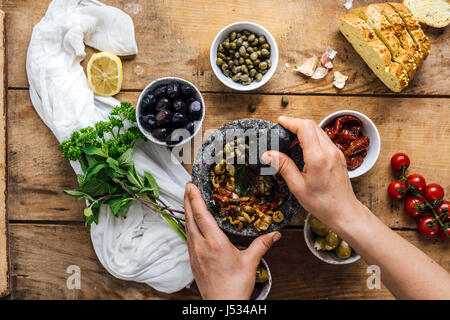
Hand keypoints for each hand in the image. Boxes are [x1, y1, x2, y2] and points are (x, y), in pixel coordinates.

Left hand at [184, 182, 280, 299]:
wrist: (222, 304)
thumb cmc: (234, 287)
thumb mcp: (250, 262)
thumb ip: (261, 245)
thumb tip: (274, 235)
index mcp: (215, 243)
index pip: (202, 215)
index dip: (196, 198)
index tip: (191, 186)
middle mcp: (201, 246)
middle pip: (190, 218)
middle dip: (188, 200)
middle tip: (187, 187)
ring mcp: (195, 253)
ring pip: (188, 227)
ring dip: (188, 212)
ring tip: (189, 201)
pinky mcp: (193, 260)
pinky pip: (188, 237)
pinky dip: (189, 225)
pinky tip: (192, 224)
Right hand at [262, 116, 361, 230]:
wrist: (344, 211)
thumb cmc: (322, 203)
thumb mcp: (297, 186)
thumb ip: (283, 166)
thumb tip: (268, 154)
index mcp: (318, 158)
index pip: (305, 128)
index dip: (291, 121)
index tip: (280, 122)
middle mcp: (329, 151)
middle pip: (312, 125)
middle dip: (296, 124)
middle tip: (282, 131)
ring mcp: (336, 152)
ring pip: (319, 130)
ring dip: (304, 130)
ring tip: (291, 140)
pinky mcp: (338, 155)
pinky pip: (324, 139)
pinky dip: (312, 137)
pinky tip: (303, 147)